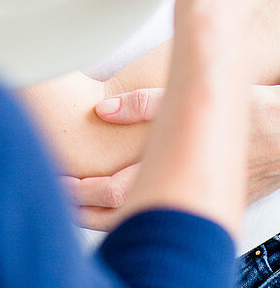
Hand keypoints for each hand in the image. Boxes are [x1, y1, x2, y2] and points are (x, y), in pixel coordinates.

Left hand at [65, 83, 279, 227]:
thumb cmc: (257, 116)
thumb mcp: (202, 99)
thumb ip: (148, 104)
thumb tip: (103, 109)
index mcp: (178, 168)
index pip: (116, 190)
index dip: (84, 189)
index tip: (59, 180)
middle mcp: (186, 193)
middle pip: (123, 212)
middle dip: (86, 206)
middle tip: (58, 193)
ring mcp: (198, 203)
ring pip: (141, 217)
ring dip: (106, 212)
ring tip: (76, 202)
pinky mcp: (210, 203)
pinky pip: (163, 213)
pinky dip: (135, 210)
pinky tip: (118, 203)